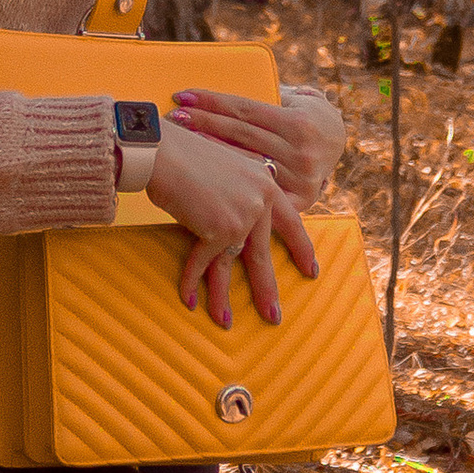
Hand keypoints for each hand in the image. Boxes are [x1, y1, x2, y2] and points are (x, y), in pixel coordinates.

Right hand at [146, 121, 320, 327]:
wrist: (162, 149)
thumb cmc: (184, 156)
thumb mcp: (224, 169)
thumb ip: (239, 193)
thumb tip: (235, 231)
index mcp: (266, 181)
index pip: (292, 221)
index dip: (301, 248)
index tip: (312, 271)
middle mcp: (260, 198)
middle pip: (262, 253)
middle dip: (265, 288)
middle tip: (273, 315)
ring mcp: (243, 214)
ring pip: (233, 263)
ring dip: (224, 297)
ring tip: (225, 322)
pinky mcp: (220, 229)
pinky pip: (205, 263)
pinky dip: (191, 281)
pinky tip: (187, 299)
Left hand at [166, 83, 343, 207]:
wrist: (342, 142)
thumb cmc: (310, 114)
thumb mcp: (301, 97)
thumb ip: (275, 95)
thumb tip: (244, 85)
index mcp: (299, 123)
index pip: (245, 110)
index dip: (212, 102)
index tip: (183, 95)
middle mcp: (300, 152)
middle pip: (239, 134)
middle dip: (203, 122)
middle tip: (173, 115)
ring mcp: (299, 179)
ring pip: (243, 161)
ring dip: (209, 148)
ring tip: (181, 137)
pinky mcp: (299, 199)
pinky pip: (258, 187)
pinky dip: (233, 178)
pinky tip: (210, 170)